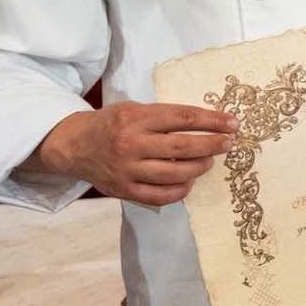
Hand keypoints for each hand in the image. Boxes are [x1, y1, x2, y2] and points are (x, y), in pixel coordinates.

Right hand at [32, 102, 238, 206]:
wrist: (74, 145)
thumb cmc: (111, 124)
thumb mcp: (134, 109)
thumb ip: (163, 116)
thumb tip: (207, 124)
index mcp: (135, 118)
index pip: (182, 118)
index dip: (211, 121)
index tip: (232, 123)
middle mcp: (131, 144)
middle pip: (182, 147)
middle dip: (212, 145)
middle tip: (229, 143)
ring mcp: (127, 170)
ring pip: (174, 174)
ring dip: (199, 168)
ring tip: (209, 161)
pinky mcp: (124, 190)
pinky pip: (160, 196)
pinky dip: (180, 191)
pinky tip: (189, 182)